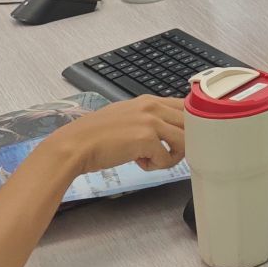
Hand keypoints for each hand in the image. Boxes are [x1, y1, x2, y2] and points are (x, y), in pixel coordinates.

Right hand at [45, 96, 186, 174]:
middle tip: (166, 152)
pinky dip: (157, 166)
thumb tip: (169, 129)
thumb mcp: (128, 117)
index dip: (188, 126)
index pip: (186, 107)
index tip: (180, 139)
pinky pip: (167, 158)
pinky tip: (140, 163)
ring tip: (152, 158)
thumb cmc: (98, 136)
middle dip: (183, 143)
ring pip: (185, 141)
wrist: (76, 145)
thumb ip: (149, 118)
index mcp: (149, 100)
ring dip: (172, 156)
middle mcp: (153, 107)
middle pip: (191, 124)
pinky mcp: (146, 139)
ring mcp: (150, 121)